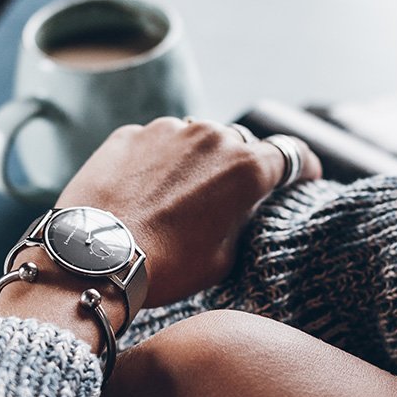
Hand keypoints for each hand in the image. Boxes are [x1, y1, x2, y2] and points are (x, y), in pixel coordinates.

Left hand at [55, 119, 320, 307]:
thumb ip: (241, 220)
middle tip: (226, 198)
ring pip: (195, 139)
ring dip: (195, 162)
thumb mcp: (225, 256)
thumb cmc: (167, 266)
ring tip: (176, 199)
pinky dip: (157, 162)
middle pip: (241, 144)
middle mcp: (212, 137)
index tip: (300, 178)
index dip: (301, 168)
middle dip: (240, 166)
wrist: (95, 258)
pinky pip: (155, 143)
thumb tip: (239, 209)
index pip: (292, 154)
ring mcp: (168, 130)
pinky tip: (143, 193)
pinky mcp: (130, 134)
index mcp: (248, 168)